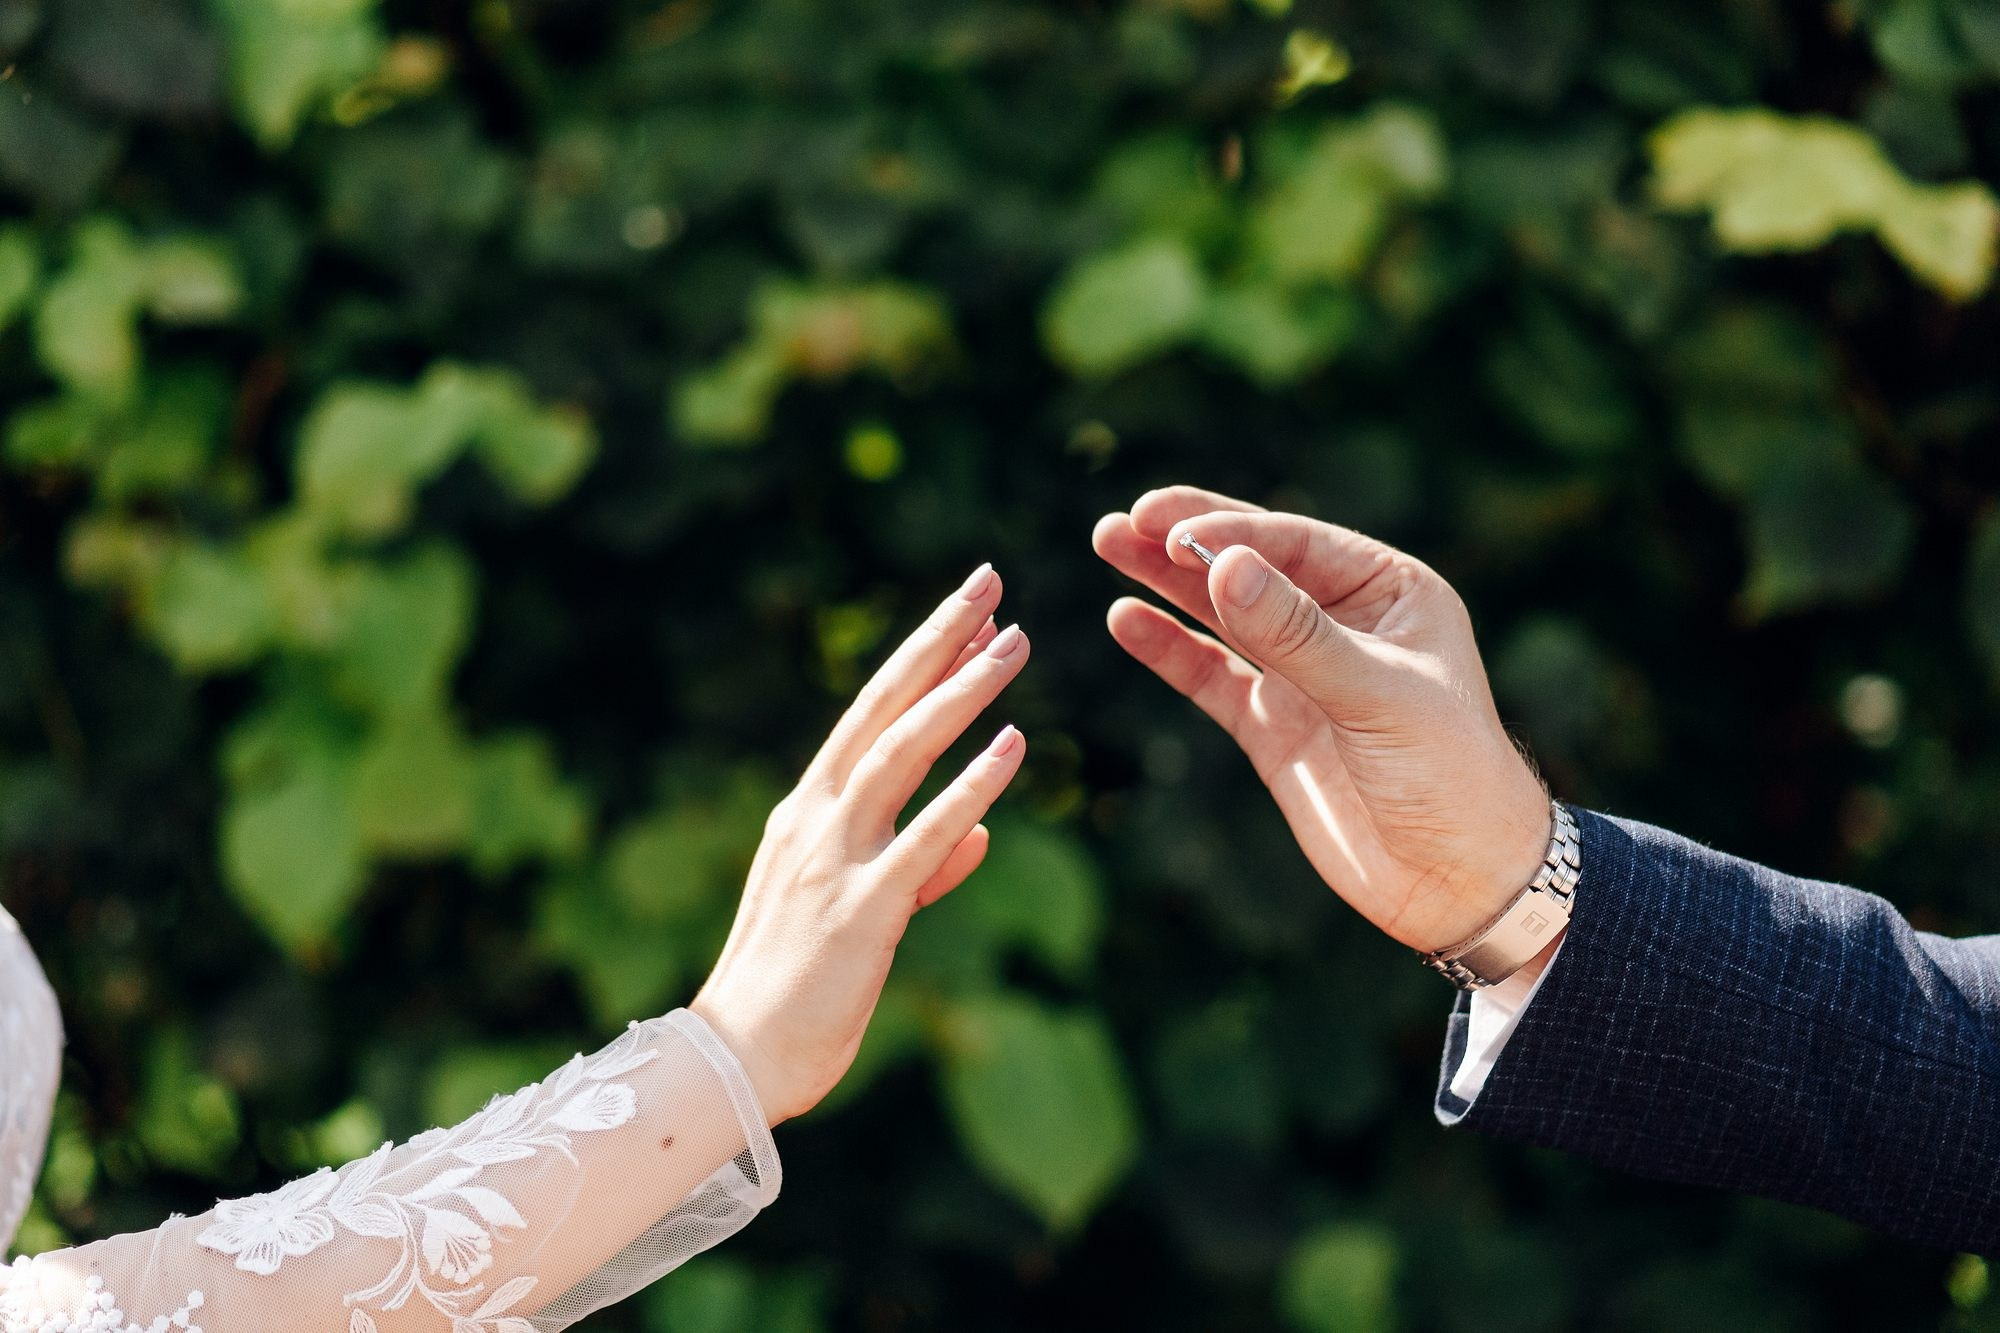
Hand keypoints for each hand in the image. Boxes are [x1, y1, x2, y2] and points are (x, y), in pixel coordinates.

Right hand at [691, 565, 1028, 1124]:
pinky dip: (970, 789)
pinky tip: (1013, 749)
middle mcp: (816, 818)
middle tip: (988, 584)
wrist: (740, 1061)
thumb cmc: (795, 990)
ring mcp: (834, 859)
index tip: (968, 611)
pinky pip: (925, 837)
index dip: (921, 658)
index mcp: (808, 812)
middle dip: (938, 642)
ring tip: (1012, 646)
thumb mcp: (858, 911)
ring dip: (958, 694)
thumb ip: (921, 867)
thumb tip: (980, 833)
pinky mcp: (862, 909)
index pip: (872, 714)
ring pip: (902, 754)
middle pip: (883, 708)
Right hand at [1093, 487, 1550, 955]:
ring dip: (1165, 582)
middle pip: (1251, 566)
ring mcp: (1302, 674)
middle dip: (1185, 540)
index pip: (1296, 544)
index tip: (1168, 531)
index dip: (1229, 532)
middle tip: (1124, 518)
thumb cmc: (1451, 776)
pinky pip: (1210, 674)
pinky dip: (1168, 647)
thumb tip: (1220, 565)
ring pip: (1222, 613)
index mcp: (1390, 593)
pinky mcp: (1272, 725)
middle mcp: (1343, 622)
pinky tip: (1126, 619)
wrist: (1460, 883)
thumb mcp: (1376, 696)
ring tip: (1106, 542)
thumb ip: (1295, 634)